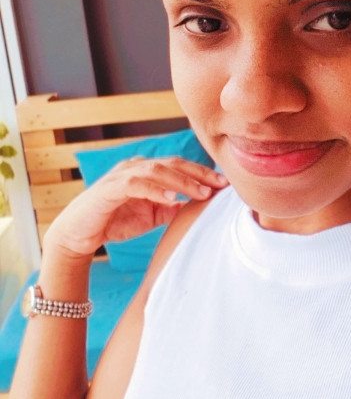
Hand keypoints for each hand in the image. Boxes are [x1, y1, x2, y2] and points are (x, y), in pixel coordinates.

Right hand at [43, 157, 227, 260]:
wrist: (78, 235)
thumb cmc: (114, 222)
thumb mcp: (150, 216)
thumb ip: (171, 208)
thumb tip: (197, 206)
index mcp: (145, 170)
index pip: (178, 166)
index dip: (202, 173)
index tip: (224, 184)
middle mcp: (134, 167)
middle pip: (172, 163)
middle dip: (198, 173)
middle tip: (220, 184)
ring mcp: (121, 175)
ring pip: (157, 170)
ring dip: (181, 182)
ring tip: (201, 193)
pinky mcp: (109, 189)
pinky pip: (136, 184)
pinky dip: (156, 190)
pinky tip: (172, 200)